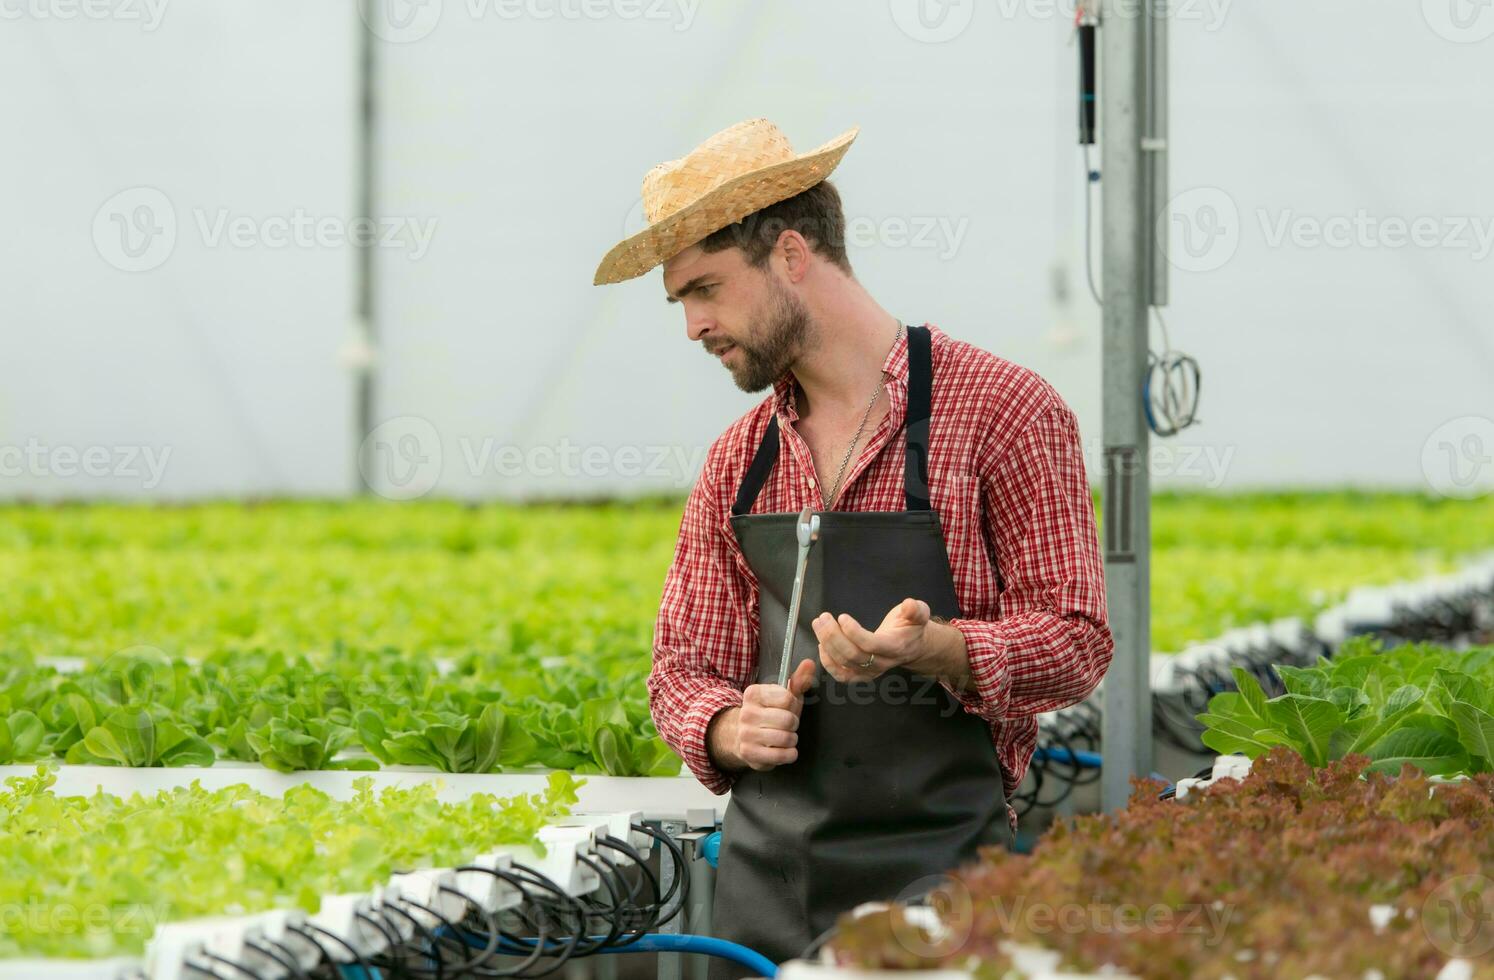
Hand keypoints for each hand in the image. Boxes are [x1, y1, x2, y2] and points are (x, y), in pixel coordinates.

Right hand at [708, 659, 817, 771]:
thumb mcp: (783, 696)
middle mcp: (746, 713)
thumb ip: (798, 680)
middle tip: (785, 725)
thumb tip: (810, 663)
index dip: (792, 705)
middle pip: (788, 720)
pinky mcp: (750, 754)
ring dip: (791, 739)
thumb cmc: (769, 714)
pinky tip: (782, 749)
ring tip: (783, 736)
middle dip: (793, 724)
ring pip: (787, 738)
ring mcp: (746, 735)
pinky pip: (783, 755)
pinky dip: (789, 754)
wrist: (742, 736)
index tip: (785, 707)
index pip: (786, 698)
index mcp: (753, 694)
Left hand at [811, 597, 967, 684]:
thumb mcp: (919, 614)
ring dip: (827, 644)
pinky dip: (828, 663)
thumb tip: (909, 605)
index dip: (854, 632)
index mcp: (895, 647)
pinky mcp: (861, 675)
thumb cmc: (911, 629)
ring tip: (819, 624)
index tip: (842, 617)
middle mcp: (882, 663)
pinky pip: (841, 675)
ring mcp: (870, 672)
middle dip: (833, 636)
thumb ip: (915, 609)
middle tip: (823, 618)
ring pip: (844, 664)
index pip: (871, 644)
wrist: (913, 647)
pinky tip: (821, 646)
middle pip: (853, 655)